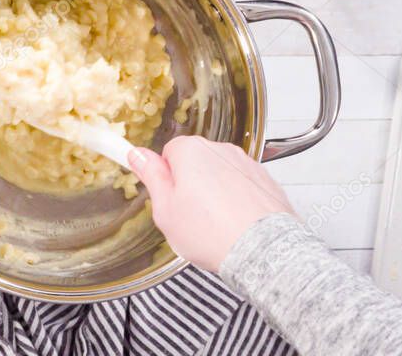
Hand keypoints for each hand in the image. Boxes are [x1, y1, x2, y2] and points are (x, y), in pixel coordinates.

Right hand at [128, 136, 293, 272]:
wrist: (261, 251)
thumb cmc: (213, 233)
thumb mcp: (166, 209)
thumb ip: (151, 176)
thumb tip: (138, 156)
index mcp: (191, 151)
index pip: (168, 152)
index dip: (165, 177)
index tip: (167, 195)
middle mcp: (220, 150)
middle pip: (195, 161)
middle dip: (190, 183)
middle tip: (188, 214)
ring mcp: (245, 163)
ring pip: (219, 173)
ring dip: (214, 190)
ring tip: (214, 222)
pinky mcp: (264, 180)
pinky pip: (241, 184)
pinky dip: (236, 198)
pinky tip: (233, 222)